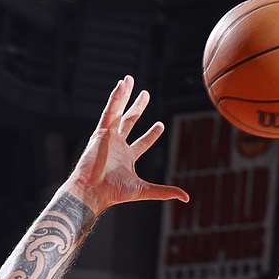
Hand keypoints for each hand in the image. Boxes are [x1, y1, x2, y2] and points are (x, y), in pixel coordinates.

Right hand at [68, 76, 188, 215]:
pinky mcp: (100, 132)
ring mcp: (108, 137)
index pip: (143, 142)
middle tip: (145, 94)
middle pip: (129, 121)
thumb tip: (186, 197)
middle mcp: (117, 145)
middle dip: (138, 107)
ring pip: (118, 111)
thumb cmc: (114, 193)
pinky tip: (121, 85)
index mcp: (127, 158)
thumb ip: (164, 191)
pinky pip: (109, 111)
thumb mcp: (144, 190)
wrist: (93, 191)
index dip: (152, 134)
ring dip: (124, 95)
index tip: (160, 125)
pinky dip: (115, 97)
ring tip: (129, 80)